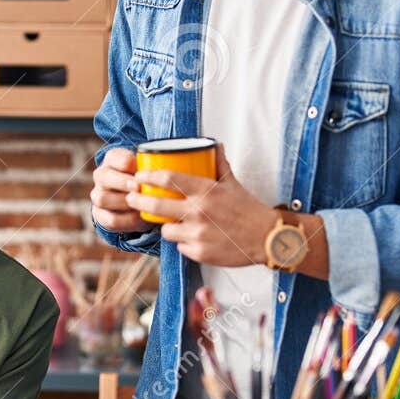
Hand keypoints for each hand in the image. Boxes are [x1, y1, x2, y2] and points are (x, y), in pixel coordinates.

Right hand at [91, 146, 144, 233]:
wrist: (139, 201)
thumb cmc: (146, 180)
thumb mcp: (149, 170)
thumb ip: (151, 168)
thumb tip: (160, 173)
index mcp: (112, 159)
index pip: (113, 156)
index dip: (124, 162)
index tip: (136, 167)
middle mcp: (101, 175)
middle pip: (102, 177)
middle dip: (122, 182)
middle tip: (138, 187)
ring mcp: (98, 195)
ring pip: (102, 199)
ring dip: (122, 202)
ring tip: (139, 204)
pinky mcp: (100, 215)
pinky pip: (110, 219)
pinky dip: (126, 219)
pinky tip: (138, 216)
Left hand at [126, 143, 275, 265]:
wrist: (267, 238)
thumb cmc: (249, 210)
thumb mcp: (232, 184)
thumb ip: (219, 165)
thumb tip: (215, 146)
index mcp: (206, 191)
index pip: (168, 179)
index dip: (148, 177)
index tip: (139, 176)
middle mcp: (198, 211)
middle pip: (155, 206)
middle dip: (138, 201)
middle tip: (132, 199)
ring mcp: (197, 234)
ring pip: (166, 230)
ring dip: (167, 226)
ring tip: (174, 223)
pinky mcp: (199, 253)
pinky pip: (180, 246)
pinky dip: (183, 243)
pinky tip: (194, 238)